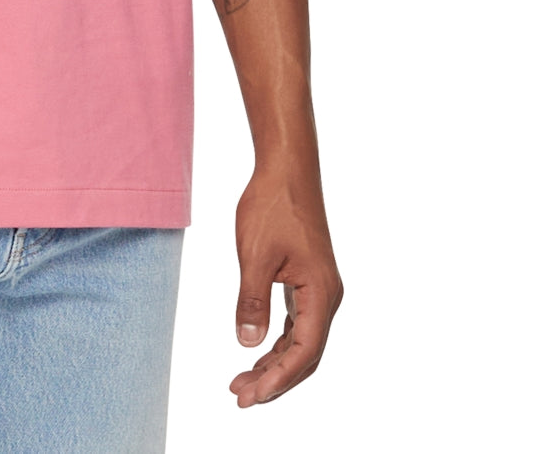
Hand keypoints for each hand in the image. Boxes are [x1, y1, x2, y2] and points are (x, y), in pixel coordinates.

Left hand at [229, 162, 342, 407]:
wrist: (286, 169)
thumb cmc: (273, 206)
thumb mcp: (254, 254)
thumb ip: (252, 300)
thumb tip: (247, 344)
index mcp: (320, 293)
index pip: (304, 352)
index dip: (278, 379)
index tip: (251, 396)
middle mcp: (326, 296)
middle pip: (305, 353)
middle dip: (274, 379)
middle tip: (240, 396)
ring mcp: (318, 288)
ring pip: (300, 340)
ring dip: (274, 362)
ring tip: (242, 381)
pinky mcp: (307, 279)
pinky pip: (296, 323)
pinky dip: (277, 341)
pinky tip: (257, 350)